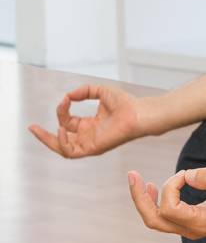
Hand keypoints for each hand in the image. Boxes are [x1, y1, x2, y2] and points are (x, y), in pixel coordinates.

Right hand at [29, 84, 143, 158]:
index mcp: (90, 124)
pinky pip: (71, 151)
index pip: (68, 121)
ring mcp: (89, 143)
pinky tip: (61, 129)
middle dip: (44, 135)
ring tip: (38, 129)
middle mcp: (88, 135)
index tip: (65, 99)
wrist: (137, 112)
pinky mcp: (92, 148)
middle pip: (61, 139)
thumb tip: (68, 96)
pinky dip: (62, 142)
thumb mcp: (100, 91)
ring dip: (49, 140)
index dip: (62, 109)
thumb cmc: (125, 103)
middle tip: (31, 127)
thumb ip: (84, 91)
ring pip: (62, 149)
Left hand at [127, 165, 205, 236]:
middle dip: (139, 198)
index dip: (171, 186)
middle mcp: (192, 230)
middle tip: (132, 175)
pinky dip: (154, 201)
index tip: (186, 173)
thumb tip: (187, 176)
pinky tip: (152, 188)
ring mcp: (189, 227)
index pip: (170, 208)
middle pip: (154, 220)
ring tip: (137, 179)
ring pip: (155, 219)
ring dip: (143, 199)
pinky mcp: (190, 221)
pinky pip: (163, 215)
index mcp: (202, 224)